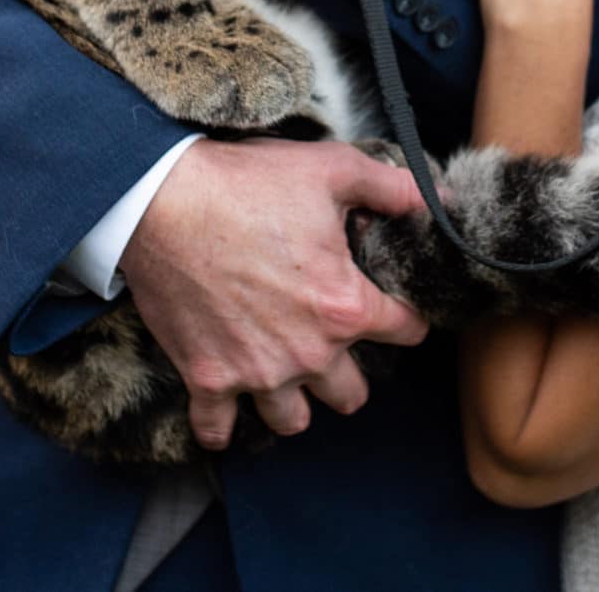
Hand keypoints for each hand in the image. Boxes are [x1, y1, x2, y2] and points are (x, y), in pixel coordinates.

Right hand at [121, 138, 430, 449]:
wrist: (163, 201)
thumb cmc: (248, 182)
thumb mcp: (331, 169)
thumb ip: (392, 188)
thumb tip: (435, 198)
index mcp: (345, 307)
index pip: (405, 331)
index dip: (405, 317)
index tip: (392, 309)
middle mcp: (308, 352)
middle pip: (351, 394)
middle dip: (348, 371)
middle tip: (331, 343)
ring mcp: (255, 372)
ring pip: (293, 419)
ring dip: (293, 401)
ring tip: (285, 372)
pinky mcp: (207, 378)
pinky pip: (217, 430)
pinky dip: (221, 425)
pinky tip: (227, 408)